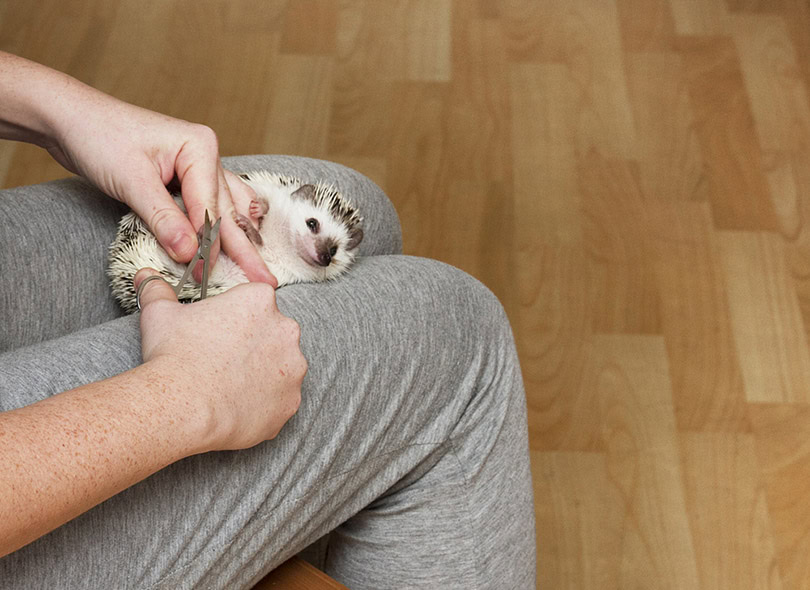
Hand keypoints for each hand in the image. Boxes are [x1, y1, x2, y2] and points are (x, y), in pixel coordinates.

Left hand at [45, 92, 276, 286]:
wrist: (70, 118)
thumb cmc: (98, 136)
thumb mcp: (131, 181)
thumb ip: (163, 219)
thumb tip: (191, 253)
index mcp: (201, 148)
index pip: (210, 208)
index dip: (208, 245)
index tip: (203, 275)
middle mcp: (207, 156)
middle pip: (227, 212)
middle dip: (243, 249)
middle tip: (265, 282)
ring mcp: (199, 166)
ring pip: (227, 210)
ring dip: (239, 240)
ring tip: (259, 268)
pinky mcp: (185, 178)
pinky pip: (213, 205)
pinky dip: (223, 225)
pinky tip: (242, 239)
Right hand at [134, 268, 305, 449]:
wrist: (183, 407)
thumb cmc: (175, 355)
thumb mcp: (160, 314)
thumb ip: (158, 290)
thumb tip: (147, 276)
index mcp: (259, 300)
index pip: (253, 301)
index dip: (233, 317)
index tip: (218, 332)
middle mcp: (286, 330)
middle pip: (272, 333)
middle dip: (252, 344)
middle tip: (222, 360)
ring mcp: (294, 368)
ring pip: (281, 367)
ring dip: (262, 373)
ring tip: (229, 385)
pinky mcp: (291, 401)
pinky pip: (281, 400)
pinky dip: (265, 403)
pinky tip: (238, 406)